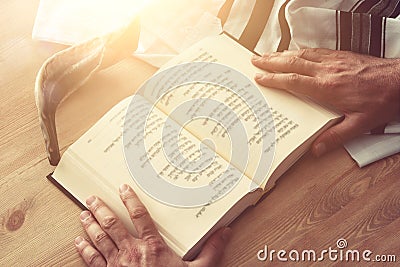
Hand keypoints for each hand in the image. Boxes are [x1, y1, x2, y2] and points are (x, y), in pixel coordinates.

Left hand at [75, 184, 230, 266]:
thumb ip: (211, 250)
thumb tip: (225, 233)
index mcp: (152, 247)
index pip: (140, 216)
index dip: (130, 200)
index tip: (123, 189)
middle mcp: (131, 252)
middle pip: (112, 224)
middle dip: (101, 209)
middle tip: (92, 198)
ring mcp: (117, 265)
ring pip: (99, 239)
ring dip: (90, 225)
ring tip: (83, 214)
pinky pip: (92, 261)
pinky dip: (84, 250)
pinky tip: (79, 242)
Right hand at [252, 49, 399, 155]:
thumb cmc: (383, 100)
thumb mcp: (361, 124)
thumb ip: (336, 136)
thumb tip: (316, 149)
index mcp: (328, 88)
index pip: (294, 81)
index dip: (274, 79)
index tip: (260, 77)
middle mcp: (328, 71)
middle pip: (293, 63)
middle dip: (271, 61)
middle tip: (255, 60)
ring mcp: (334, 61)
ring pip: (302, 54)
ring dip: (282, 54)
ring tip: (268, 54)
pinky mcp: (342, 56)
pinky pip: (315, 51)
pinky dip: (300, 50)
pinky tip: (295, 51)